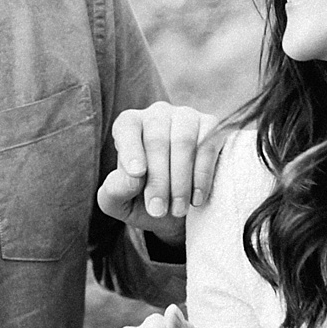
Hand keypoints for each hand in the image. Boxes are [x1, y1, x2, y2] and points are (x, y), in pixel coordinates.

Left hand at [97, 103, 222, 241]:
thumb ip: (115, 190)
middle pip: (157, 140)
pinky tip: (197, 198)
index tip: (137, 174)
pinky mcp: (211, 126)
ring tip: (178, 209)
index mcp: (129, 125)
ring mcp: (187, 117)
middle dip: (158, 180)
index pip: (127, 127)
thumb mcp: (120, 202)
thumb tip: (132, 177)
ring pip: (184, 142)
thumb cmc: (144, 200)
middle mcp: (157, 115)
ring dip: (181, 180)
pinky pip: (208, 146)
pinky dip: (202, 175)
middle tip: (158, 210)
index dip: (131, 149)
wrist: (179, 212)